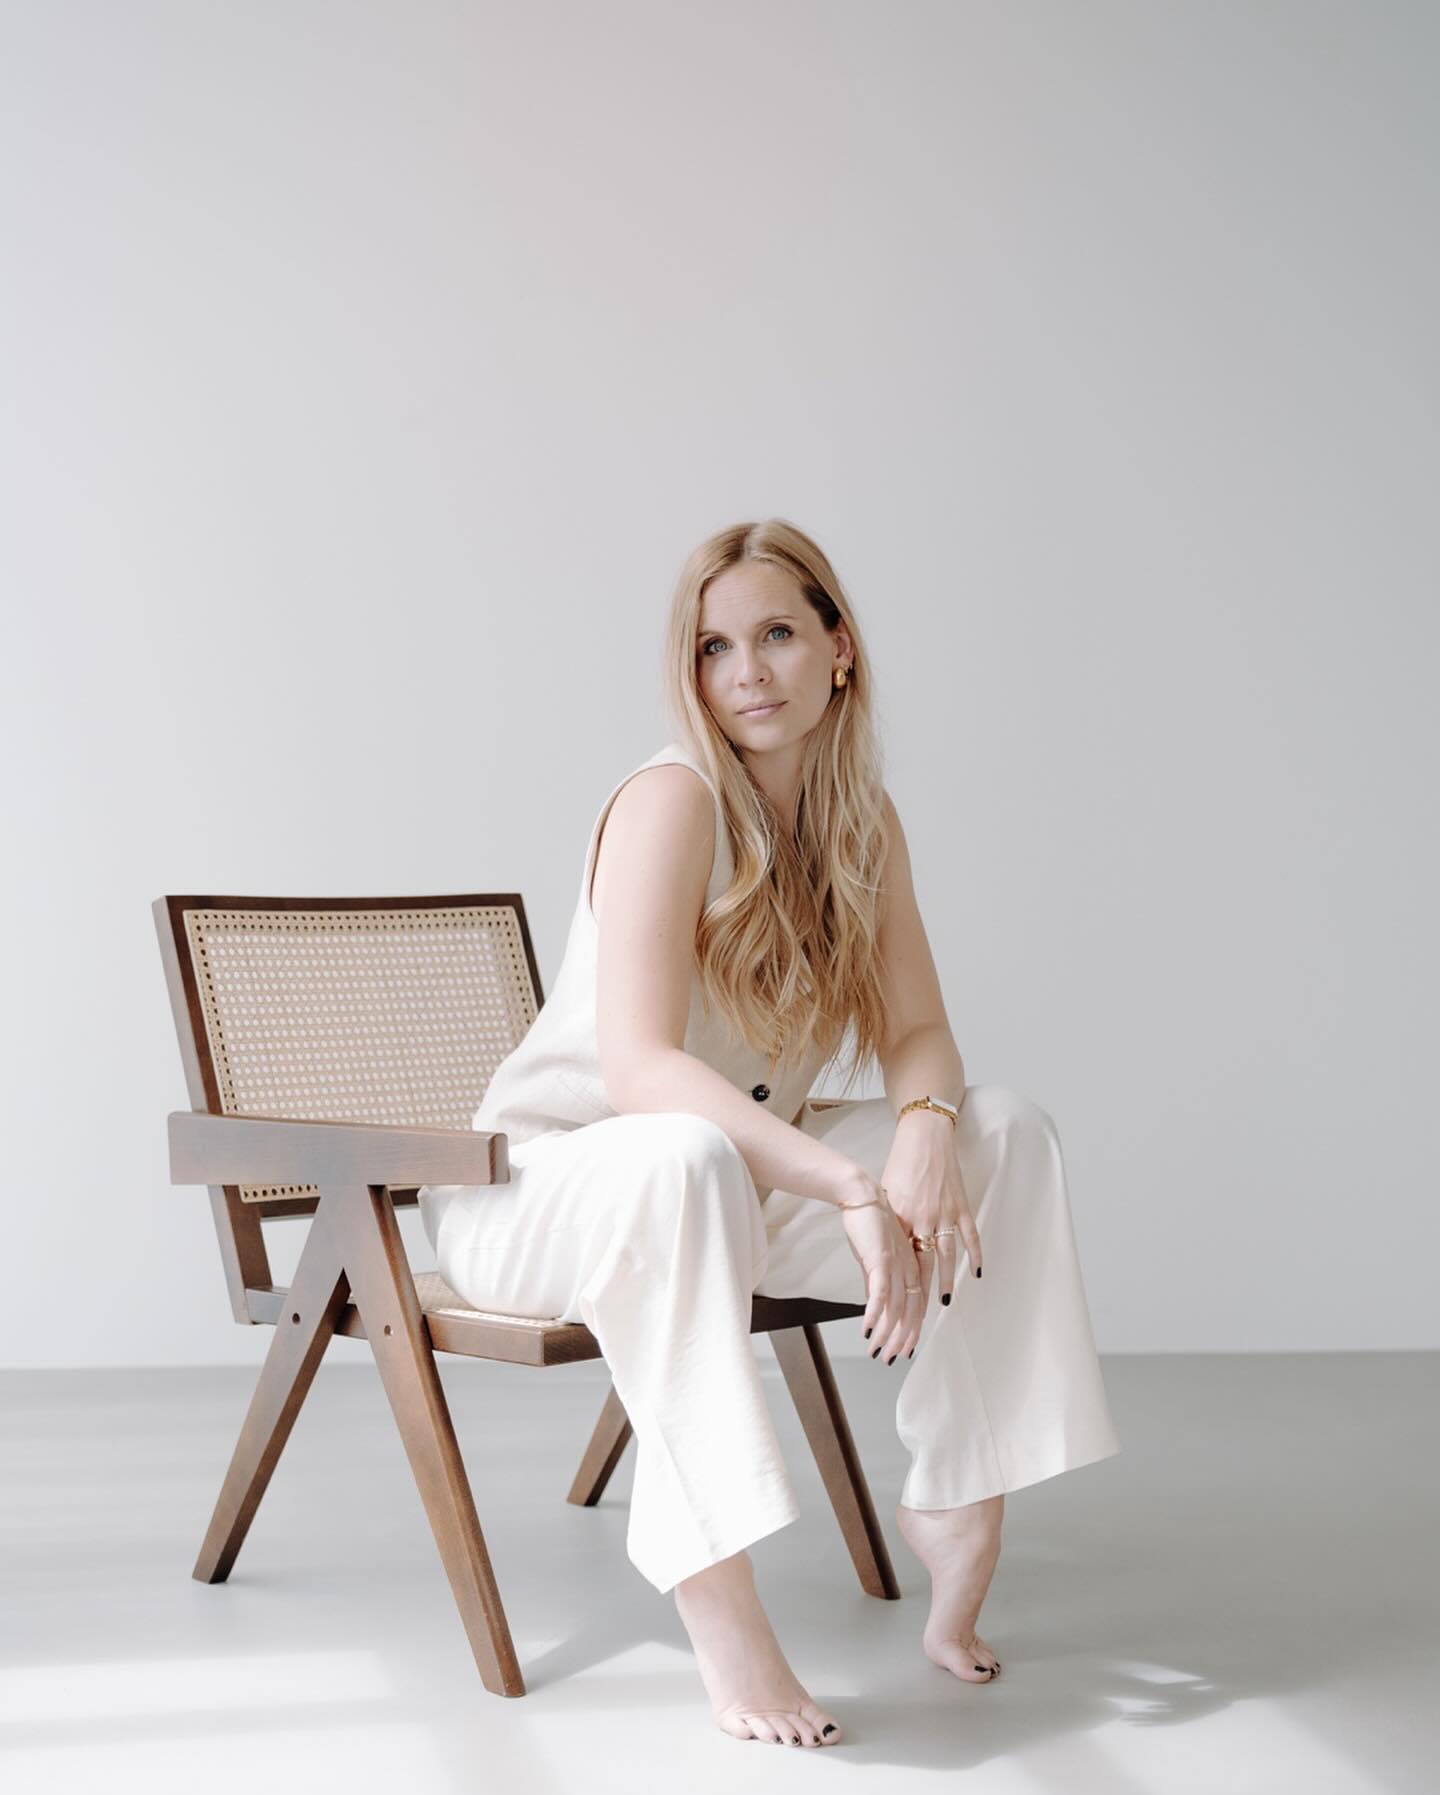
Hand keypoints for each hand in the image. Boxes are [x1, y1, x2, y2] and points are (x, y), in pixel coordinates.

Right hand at [834, 1168, 926, 1360]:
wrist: (864, 1194)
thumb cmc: (871, 1219)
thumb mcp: (879, 1251)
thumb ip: (880, 1276)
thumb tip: (874, 1298)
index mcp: (911, 1266)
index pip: (916, 1305)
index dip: (912, 1330)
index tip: (907, 1348)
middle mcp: (908, 1268)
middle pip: (910, 1312)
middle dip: (901, 1338)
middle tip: (892, 1357)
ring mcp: (896, 1265)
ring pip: (897, 1308)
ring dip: (887, 1333)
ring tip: (878, 1350)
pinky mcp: (880, 1259)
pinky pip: (879, 1292)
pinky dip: (874, 1313)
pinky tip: (867, 1328)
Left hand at [882, 1110, 980, 1321]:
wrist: (923, 1138)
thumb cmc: (900, 1165)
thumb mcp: (885, 1195)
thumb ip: (887, 1224)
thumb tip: (882, 1252)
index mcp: (901, 1217)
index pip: (901, 1259)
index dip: (900, 1282)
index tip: (896, 1303)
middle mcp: (924, 1219)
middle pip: (925, 1263)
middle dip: (922, 1291)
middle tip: (921, 1313)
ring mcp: (946, 1214)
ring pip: (948, 1255)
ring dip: (947, 1280)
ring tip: (946, 1302)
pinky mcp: (962, 1206)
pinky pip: (971, 1236)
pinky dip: (975, 1255)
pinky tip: (977, 1273)